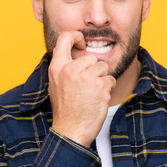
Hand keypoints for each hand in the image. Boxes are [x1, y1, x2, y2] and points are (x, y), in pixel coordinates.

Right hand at [48, 31, 115, 146]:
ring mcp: (85, 77)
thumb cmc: (65, 109)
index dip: (77, 36)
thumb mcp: (56, 83)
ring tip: (91, 93)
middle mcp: (70, 69)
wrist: (70, 131)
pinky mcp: (100, 86)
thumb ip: (64, 66)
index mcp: (57, 66)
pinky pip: (111, 79)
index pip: (66, 36)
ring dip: (101, 79)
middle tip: (86, 86)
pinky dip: (108, 88)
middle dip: (94, 69)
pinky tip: (97, 99)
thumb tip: (77, 50)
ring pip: (103, 67)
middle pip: (91, 56)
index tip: (83, 43)